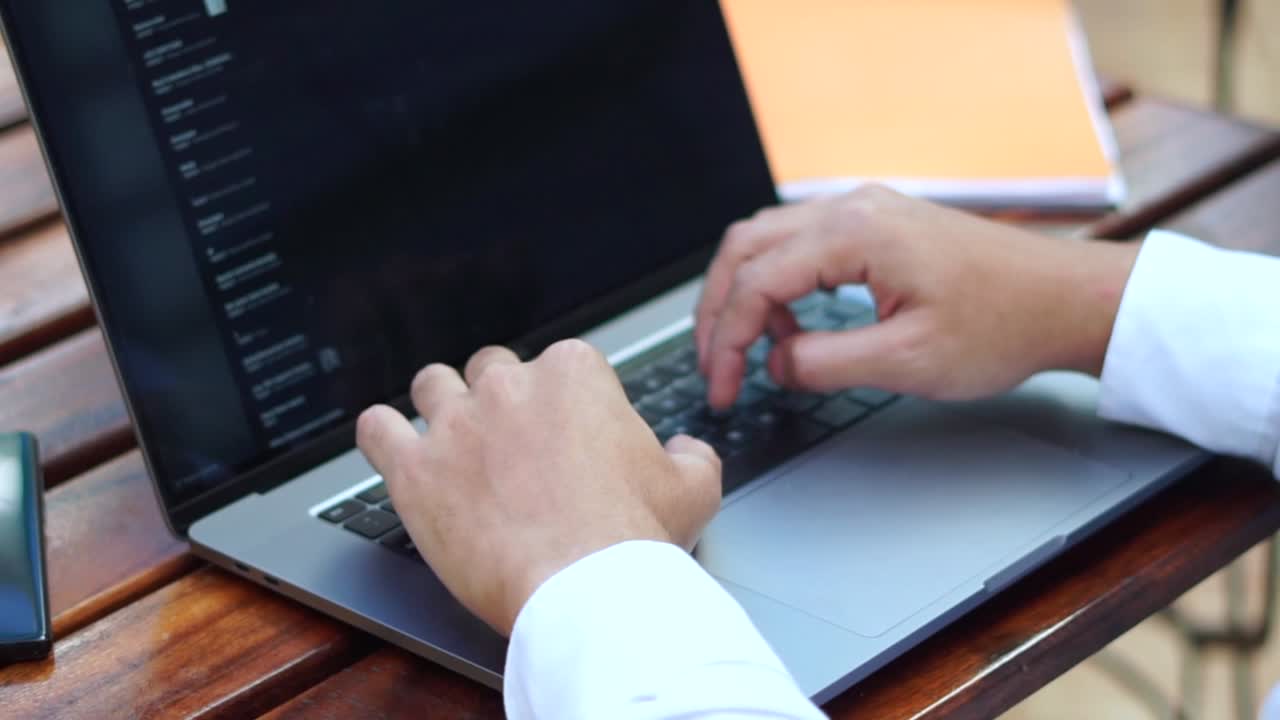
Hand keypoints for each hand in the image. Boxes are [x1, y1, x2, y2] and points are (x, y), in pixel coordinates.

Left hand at [356, 340, 721, 635]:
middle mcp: (508, 386)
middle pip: (491, 369)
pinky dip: (381, 434)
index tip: (565, 435)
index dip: (562, 402)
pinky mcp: (414, 470)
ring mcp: (455, 424)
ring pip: (431, 384)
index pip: (559, 364)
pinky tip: (390, 445)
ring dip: (440, 405)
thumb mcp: (693, 487)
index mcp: (574, 374)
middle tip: (511, 443)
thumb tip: (685, 448)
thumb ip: (690, 454)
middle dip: (500, 399)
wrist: (585, 590)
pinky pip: (375, 428)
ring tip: (451, 438)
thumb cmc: (636, 538)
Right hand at [695, 185, 1141, 408]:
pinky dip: (778, 282)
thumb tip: (775, 363)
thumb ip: (825, 362)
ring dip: (745, 293)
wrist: (1064, 299)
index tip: (722, 387)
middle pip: (745, 247)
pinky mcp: (877, 224)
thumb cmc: (1004, 324)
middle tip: (714, 365)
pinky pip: (801, 243)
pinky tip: (789, 324)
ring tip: (748, 349)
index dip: (726, 340)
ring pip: (767, 240)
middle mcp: (852, 207)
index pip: (755, 281)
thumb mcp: (908, 361)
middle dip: (718, 309)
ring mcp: (865, 210)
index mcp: (855, 232)